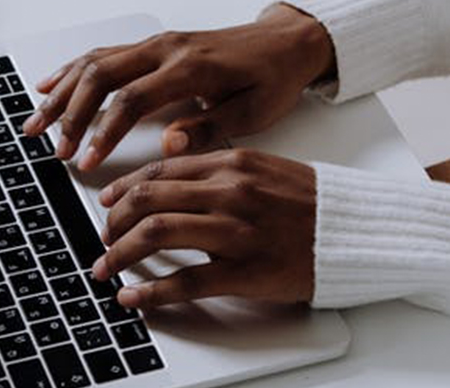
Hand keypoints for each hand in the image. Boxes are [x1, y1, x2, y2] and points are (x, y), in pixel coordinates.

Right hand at [23, 4, 334, 170]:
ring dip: (62, 92)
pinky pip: (103, 53)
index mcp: (190, 68)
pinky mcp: (152, 45)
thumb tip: (168, 144)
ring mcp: (156, 43)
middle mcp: (166, 49)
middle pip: (101, 76)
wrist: (284, 43)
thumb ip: (209, 128)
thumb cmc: (271, 79)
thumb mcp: (253, 112)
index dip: (103, 131)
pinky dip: (73, 69)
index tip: (87, 161)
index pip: (132, 99)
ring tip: (36, 120)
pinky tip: (51, 84)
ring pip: (95, 61)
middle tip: (55, 147)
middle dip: (71, 114)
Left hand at [91, 149, 315, 307]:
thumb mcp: (259, 168)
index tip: (106, 202)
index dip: (123, 189)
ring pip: (157, 234)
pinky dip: (152, 291)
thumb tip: (167, 180)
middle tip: (104, 237)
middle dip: (114, 222)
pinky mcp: (246, 271)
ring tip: (107, 266)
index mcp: (229, 163)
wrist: (356, 231)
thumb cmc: (307, 202)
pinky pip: (186, 281)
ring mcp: (236, 231)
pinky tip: (133, 297)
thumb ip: (214, 170)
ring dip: (121, 252)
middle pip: (148, 200)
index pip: (158, 171)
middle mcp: (228, 191)